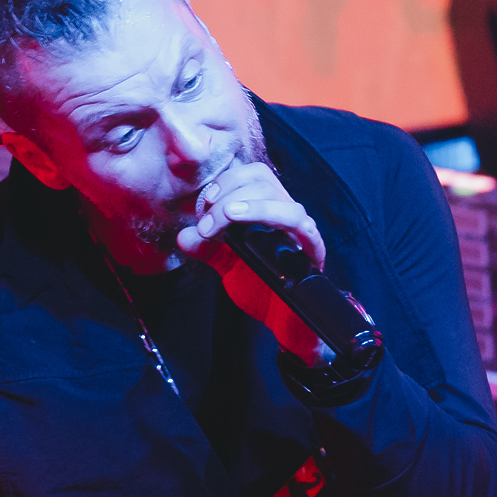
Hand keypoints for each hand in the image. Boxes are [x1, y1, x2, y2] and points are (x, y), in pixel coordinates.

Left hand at [176, 162, 329, 364]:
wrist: (283, 322)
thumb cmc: (260, 288)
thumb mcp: (227, 266)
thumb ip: (206, 249)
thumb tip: (183, 236)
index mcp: (265, 209)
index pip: (253, 175)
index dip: (228, 180)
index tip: (206, 201)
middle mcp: (284, 215)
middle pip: (265, 183)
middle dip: (231, 196)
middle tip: (208, 221)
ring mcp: (301, 233)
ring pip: (286, 204)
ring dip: (255, 206)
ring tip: (228, 216)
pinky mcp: (314, 253)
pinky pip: (308, 231)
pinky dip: (289, 224)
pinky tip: (265, 230)